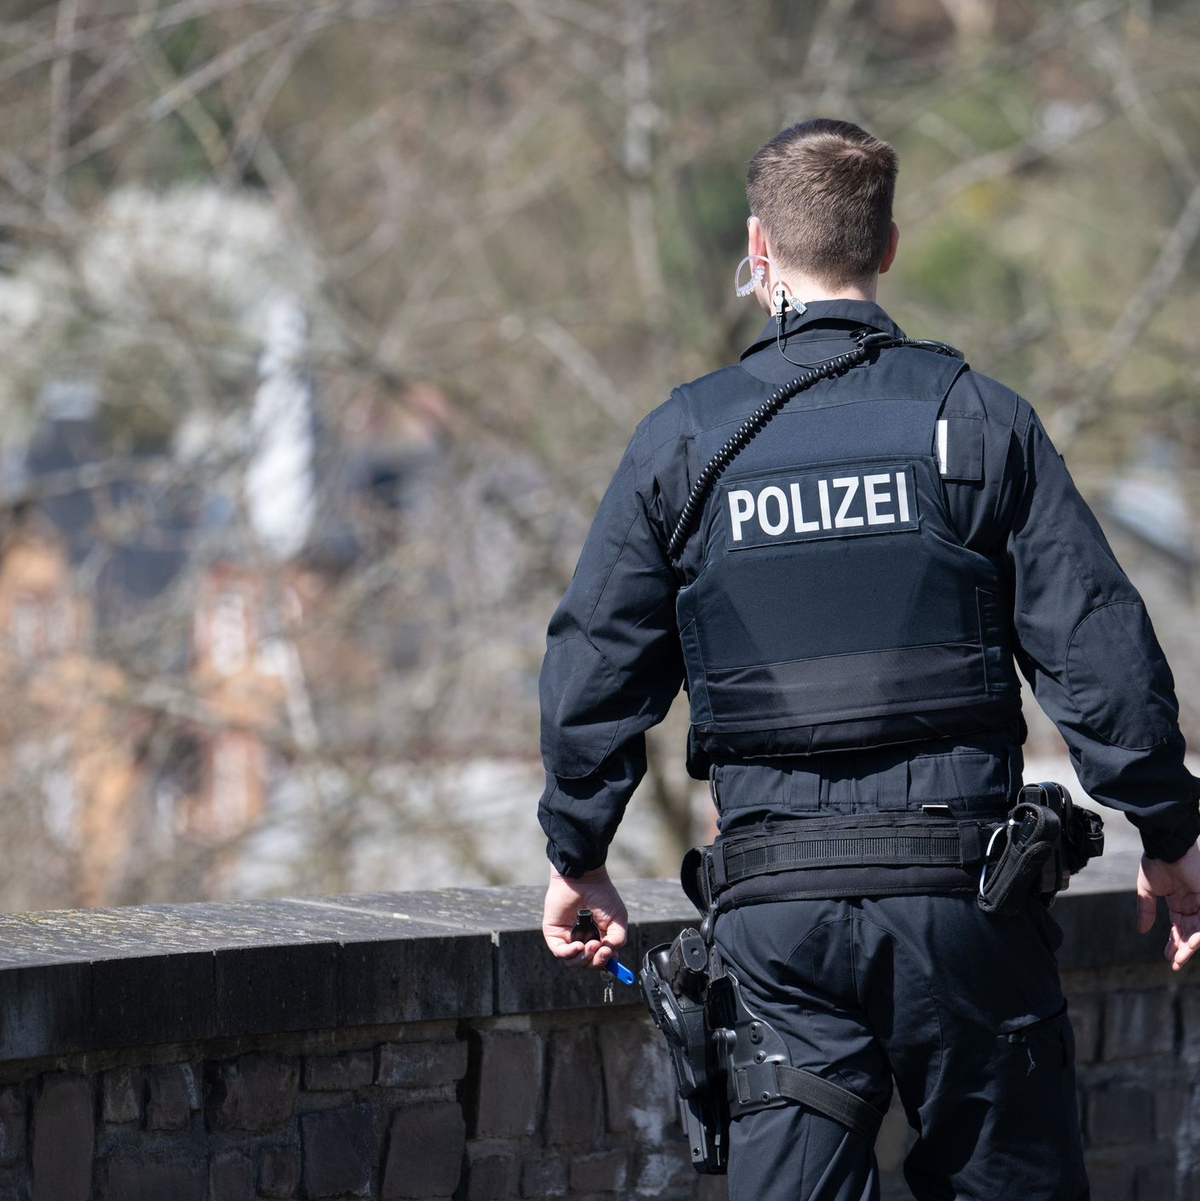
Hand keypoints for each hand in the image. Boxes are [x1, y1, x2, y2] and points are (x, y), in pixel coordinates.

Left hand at [542, 865, 627, 969]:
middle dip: (596, 961)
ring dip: (584, 959)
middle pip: (587, 963)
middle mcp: (582, 939)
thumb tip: (611, 954)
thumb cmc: (602, 895)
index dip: (606, 962)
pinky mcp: (554, 933)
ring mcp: (567, 937)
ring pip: (573, 961)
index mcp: (597, 937)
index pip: (600, 959)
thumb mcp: (618, 918)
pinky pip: (560, 952)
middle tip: (601, 950)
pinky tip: (579, 946)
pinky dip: (570, 954)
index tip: (611, 955)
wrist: (583, 879)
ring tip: (591, 945)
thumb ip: (618, 939)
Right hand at [1136, 843, 1199, 970]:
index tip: (1168, 958)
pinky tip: (1190, 943)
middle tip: (1175, 963)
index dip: (1174, 943)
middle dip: (1183, 949)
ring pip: (1199, 931)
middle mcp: (1192, 905)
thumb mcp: (1146, 890)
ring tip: (1180, 957)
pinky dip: (1198, 934)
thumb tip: (1140, 931)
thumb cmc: (1155, 863)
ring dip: (1190, 946)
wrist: (1166, 847)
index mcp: (1178, 902)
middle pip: (1190, 933)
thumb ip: (1146, 910)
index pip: (1178, 928)